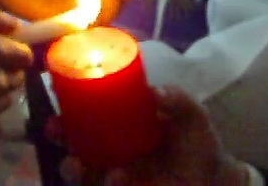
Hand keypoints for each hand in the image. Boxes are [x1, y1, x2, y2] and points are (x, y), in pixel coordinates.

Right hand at [58, 87, 248, 185]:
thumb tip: (156, 92)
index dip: (68, 106)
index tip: (57, 99)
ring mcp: (114, 171)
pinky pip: (101, 184)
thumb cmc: (197, 143)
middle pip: (73, 138)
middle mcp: (111, 146)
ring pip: (80, 168)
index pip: (87, 110)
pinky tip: (112, 178)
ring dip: (71, 166)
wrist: (212, 181)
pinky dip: (102, 181)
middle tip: (55, 129)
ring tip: (76, 163)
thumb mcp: (192, 115)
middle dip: (58, 135)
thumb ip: (178, 100)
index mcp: (122, 121)